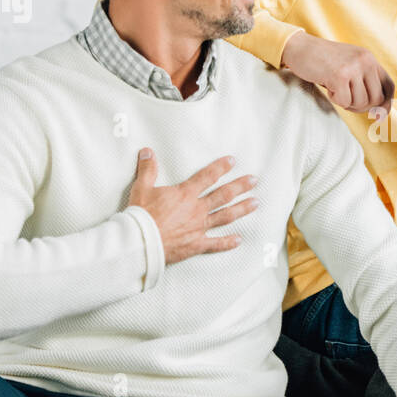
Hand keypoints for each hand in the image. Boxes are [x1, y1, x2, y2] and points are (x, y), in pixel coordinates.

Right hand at [126, 148, 257, 265]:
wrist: (140, 242)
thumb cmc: (140, 215)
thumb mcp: (141, 188)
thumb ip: (148, 169)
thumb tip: (147, 151)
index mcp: (185, 194)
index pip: (207, 176)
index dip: (221, 167)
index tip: (233, 161)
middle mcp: (197, 209)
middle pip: (223, 195)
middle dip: (240, 186)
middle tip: (254, 180)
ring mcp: (199, 228)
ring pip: (226, 216)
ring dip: (242, 209)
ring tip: (256, 203)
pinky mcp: (196, 244)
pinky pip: (216, 244)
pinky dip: (228, 242)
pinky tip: (239, 239)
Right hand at [281, 31, 394, 111]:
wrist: (300, 48)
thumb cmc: (322, 60)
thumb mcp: (349, 65)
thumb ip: (364, 82)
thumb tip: (378, 111)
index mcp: (369, 58)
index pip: (389, 86)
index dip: (386, 104)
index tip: (379, 115)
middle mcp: (365, 61)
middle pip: (376, 98)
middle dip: (362, 106)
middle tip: (347, 99)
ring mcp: (353, 68)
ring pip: (361, 102)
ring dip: (347, 102)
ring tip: (336, 88)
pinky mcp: (339, 76)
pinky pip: (344, 102)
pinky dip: (335, 99)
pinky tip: (328, 86)